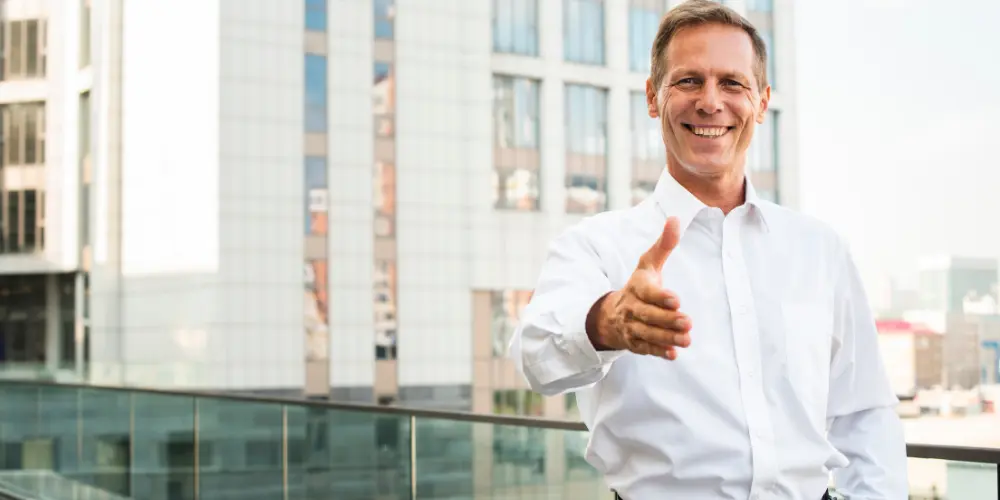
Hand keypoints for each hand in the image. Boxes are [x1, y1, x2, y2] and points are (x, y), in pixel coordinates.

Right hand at [589, 217, 691, 359]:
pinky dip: (658, 351)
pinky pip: (645, 348)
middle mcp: (632, 307)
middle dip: (668, 320)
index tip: (676, 300)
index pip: (647, 291)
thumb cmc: (639, 286)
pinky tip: (673, 354)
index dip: (660, 296)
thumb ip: (663, 245)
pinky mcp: (634, 342)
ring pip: (648, 333)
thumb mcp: (648, 264)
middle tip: (688, 322)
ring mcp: (632, 326)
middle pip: (649, 315)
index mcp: (637, 286)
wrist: (611, 314)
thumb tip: (675, 218)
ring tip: (687, 339)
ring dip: (667, 337)